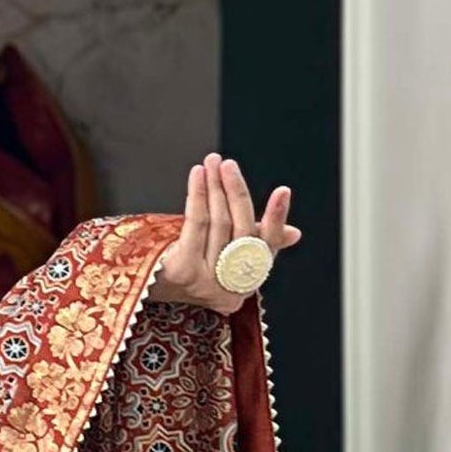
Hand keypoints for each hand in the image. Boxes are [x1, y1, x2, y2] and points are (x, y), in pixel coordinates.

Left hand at [150, 154, 301, 311]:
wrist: (156, 288)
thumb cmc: (198, 270)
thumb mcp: (232, 258)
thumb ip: (259, 243)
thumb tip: (294, 233)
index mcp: (247, 282)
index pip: (268, 247)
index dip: (276, 218)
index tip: (283, 191)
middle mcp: (230, 287)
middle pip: (241, 229)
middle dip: (236, 192)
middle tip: (228, 165)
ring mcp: (207, 281)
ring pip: (218, 222)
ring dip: (215, 188)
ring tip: (211, 163)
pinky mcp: (185, 271)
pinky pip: (196, 224)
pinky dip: (199, 195)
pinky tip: (198, 175)